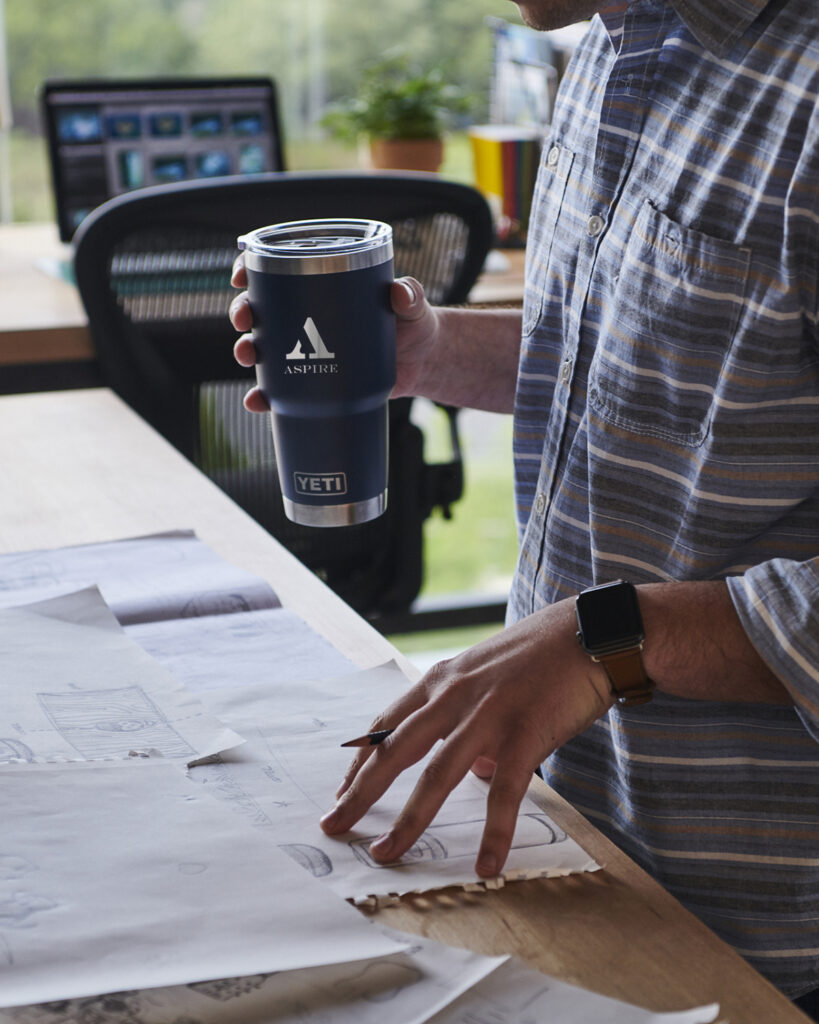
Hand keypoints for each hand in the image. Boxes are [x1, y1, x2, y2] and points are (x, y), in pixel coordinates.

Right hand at [229, 255, 440, 410]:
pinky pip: (280, 389)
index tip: (242, 274)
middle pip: (261, 308)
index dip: (251, 267)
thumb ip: (410, 294)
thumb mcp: (413, 304)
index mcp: (323, 286)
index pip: (277, 269)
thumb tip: (400, 292)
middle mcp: (307, 315)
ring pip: (263, 347)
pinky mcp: (313, 380)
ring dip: (246, 351)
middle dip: (242, 312)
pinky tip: (257, 402)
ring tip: (248, 358)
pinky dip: (264, 396)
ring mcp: (307, 349)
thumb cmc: (414, 324)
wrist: (423, 365)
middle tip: (244, 321)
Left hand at [319, 598, 612, 877]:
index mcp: (441, 681)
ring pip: (436, 776)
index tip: (342, 790)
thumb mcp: (487, 676)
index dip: (360, 761)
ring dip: (408, 821)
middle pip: (394, 751)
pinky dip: (493, 834)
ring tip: (385, 853)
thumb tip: (476, 772)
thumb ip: (469, 719)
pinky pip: (504, 793)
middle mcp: (454, 696)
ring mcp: (488, 715)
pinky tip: (485, 866)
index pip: (386, 725)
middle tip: (333, 826)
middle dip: (358, 792)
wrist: (589, 633)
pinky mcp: (525, 735)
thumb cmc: (539, 656)